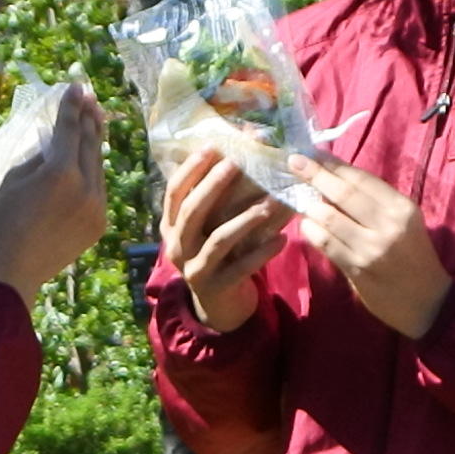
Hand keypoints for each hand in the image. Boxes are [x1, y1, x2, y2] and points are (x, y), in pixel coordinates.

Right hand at [0, 89, 111, 296]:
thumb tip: (54, 144)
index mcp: (61, 172)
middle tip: (89, 96)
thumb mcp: (12, 179)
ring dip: (94, 142)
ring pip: (97, 166)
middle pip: (90, 143)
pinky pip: (98, 188)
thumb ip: (38, 156)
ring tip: (93, 120)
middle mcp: (86, 187)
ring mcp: (96, 207)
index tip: (75, 86)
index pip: (70, 128)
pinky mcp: (98, 224)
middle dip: (89, 117)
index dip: (71, 105)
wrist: (10, 274)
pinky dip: (92, 170)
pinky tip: (89, 159)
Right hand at [157, 137, 292, 329]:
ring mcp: (194, 269)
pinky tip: (282, 239)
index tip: (212, 146)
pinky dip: (263, 253)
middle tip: (237, 164)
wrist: (220, 307)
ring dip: (246, 219)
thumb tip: (241, 152)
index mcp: (171, 227)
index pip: (174, 192)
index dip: (191, 169)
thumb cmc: (218, 255)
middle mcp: (177, 247)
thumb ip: (216, 199)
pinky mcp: (216, 288)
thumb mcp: (208, 228)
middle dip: (214, 185)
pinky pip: (241, 267)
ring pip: (219, 239)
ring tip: (270, 204)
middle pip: (192, 212)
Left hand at [274, 151, 452, 339]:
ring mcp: (371, 248)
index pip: (362, 179)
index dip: (334, 165)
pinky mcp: (356, 269)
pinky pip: (326, 243)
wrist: (427, 301)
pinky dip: (311, 230)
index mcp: (401, 208)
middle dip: (315, 174)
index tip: (313, 153)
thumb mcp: (404, 222)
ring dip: (309, 204)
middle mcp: (388, 225)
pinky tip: (306, 224)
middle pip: (343, 193)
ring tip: (299, 196)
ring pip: (329, 218)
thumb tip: (335, 176)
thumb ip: (374, 202)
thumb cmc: (413, 256)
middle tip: (294, 162)